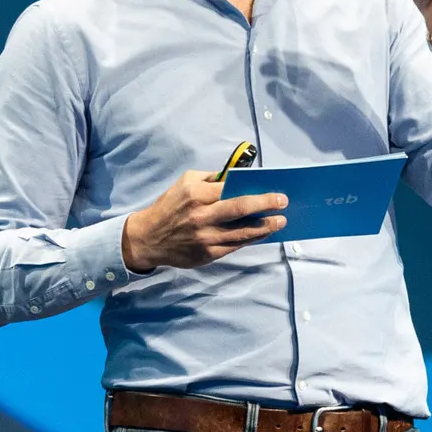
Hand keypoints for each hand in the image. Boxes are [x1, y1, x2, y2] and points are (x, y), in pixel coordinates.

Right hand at [122, 170, 288, 271]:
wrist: (148, 238)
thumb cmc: (170, 206)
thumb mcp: (185, 183)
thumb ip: (211, 179)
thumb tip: (238, 177)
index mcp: (196, 195)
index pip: (231, 190)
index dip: (256, 192)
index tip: (275, 191)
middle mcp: (201, 216)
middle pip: (240, 209)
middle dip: (265, 206)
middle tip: (283, 203)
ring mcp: (205, 238)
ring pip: (242, 232)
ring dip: (264, 227)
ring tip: (279, 222)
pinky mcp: (207, 254)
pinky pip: (235, 246)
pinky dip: (250, 240)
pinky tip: (261, 234)